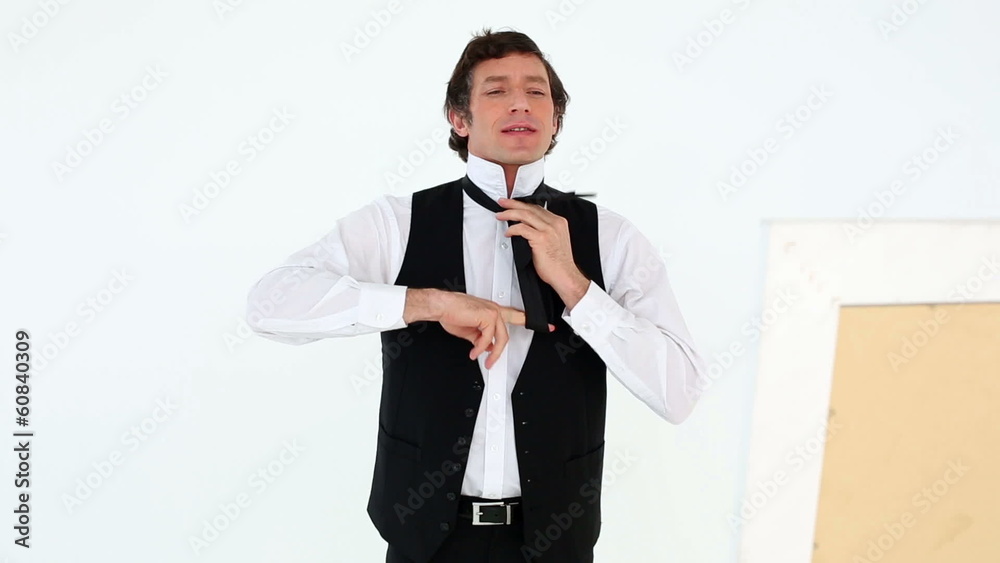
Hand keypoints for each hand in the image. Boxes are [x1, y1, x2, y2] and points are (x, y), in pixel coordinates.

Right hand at [436, 292, 554, 369]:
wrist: (441, 307)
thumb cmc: (452, 314)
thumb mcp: (469, 331)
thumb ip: (481, 339)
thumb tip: (488, 348)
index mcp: (492, 311)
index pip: (516, 315)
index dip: (530, 322)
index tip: (546, 325)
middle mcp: (495, 310)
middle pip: (507, 333)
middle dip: (504, 350)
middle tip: (496, 360)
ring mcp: (492, 312)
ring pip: (501, 338)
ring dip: (492, 353)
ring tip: (484, 360)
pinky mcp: (488, 316)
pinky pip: (488, 338)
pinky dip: (481, 348)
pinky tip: (474, 352)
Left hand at [496, 198, 589, 308]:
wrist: (565, 275)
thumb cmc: (559, 263)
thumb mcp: (555, 241)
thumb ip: (544, 231)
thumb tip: (527, 227)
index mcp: (559, 222)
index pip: (538, 208)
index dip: (524, 205)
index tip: (513, 204)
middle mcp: (555, 223)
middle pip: (531, 208)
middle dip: (514, 204)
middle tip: (503, 202)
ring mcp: (548, 230)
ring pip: (525, 215)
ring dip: (510, 213)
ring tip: (501, 215)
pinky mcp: (541, 239)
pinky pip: (522, 228)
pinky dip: (513, 229)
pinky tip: (508, 232)